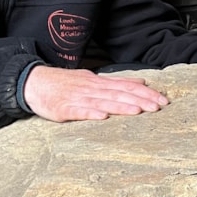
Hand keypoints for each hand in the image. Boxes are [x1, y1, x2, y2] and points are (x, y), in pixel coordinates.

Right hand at [22, 66, 169, 121]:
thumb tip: (141, 82)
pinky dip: (90, 113)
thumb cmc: (66, 83)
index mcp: (100, 82)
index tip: (163, 100)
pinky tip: (102, 117)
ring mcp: (77, 98)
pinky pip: (78, 111)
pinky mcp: (63, 108)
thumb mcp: (93, 79)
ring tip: (138, 111)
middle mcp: (91, 88)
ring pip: (102, 102)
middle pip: (119, 93)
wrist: (34, 81)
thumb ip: (117, 82)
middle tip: (158, 107)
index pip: (127, 87)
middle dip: (140, 100)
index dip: (146, 93)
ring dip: (121, 106)